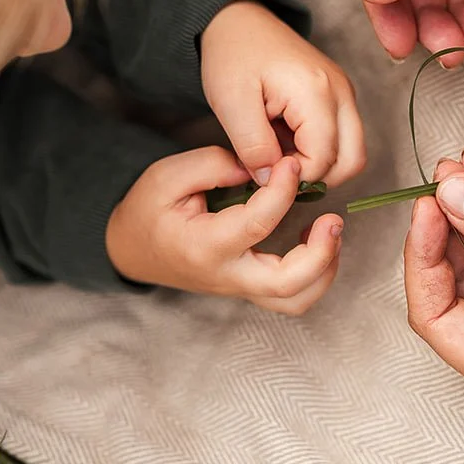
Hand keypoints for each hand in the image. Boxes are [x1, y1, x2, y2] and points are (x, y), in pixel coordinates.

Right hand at [108, 151, 342, 314]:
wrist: (131, 249)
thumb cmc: (148, 210)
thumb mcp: (168, 175)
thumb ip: (214, 165)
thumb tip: (260, 166)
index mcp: (205, 247)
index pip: (258, 223)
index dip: (283, 190)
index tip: (291, 163)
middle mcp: (227, 275)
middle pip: (288, 284)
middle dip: (321, 253)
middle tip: (332, 218)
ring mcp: (240, 288)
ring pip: (296, 300)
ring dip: (324, 270)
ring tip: (329, 231)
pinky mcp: (250, 288)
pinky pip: (292, 296)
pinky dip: (316, 274)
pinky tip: (315, 240)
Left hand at [201, 0, 365, 186]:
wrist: (238, 21)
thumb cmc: (232, 55)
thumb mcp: (230, 103)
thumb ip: (253, 147)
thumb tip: (272, 181)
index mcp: (316, 93)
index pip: (323, 161)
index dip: (294, 177)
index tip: (263, 168)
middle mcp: (342, 92)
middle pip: (351, 161)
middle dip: (316, 178)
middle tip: (276, 169)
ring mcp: (345, 93)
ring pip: (351, 153)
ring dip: (319, 165)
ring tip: (279, 152)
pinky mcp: (340, 95)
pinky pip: (343, 138)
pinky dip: (320, 150)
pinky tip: (286, 139)